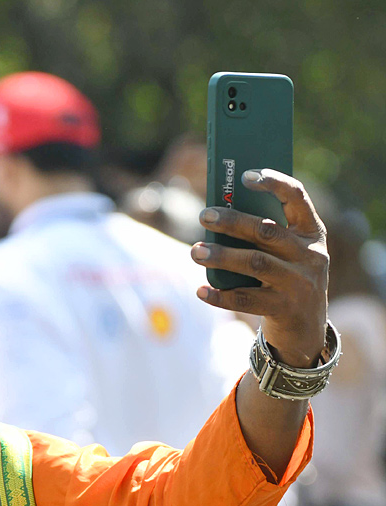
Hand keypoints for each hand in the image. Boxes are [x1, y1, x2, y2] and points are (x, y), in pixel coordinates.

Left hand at [192, 169, 329, 367]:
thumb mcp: (285, 254)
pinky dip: (220, 295)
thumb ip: (263, 235)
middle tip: (204, 215)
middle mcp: (311, 255)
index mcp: (311, 233)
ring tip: (195, 251)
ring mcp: (300, 283)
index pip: (297, 197)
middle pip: (267, 231)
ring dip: (222, 256)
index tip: (245, 176)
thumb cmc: (285, 279)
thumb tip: (218, 214)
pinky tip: (201, 290)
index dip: (273, 183)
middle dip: (233, 221)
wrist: (306, 329)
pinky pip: (246, 300)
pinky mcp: (285, 309)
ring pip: (255, 264)